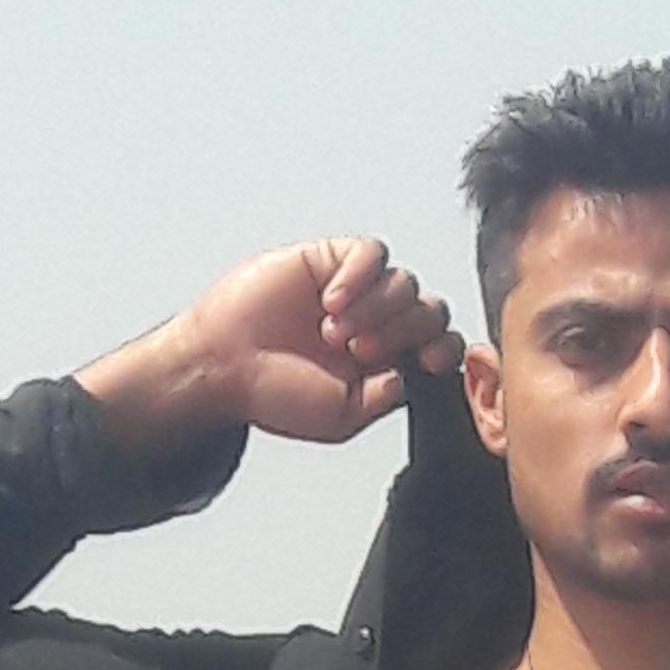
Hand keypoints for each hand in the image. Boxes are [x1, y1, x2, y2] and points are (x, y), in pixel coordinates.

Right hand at [189, 237, 463, 439]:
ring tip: (334, 334)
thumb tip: (414, 373)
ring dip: (378, 309)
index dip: (444, 349)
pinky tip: (331, 302)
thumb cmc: (277, 394)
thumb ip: (384, 397)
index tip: (427, 361)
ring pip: (405, 282)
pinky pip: (372, 253)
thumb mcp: (342, 416)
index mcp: (389, 363)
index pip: (440, 346)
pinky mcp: (332, 259)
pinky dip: (360, 275)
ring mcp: (358, 290)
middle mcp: (379, 324)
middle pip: (430, 311)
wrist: (225, 364)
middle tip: (360, 352)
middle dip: (405, 332)